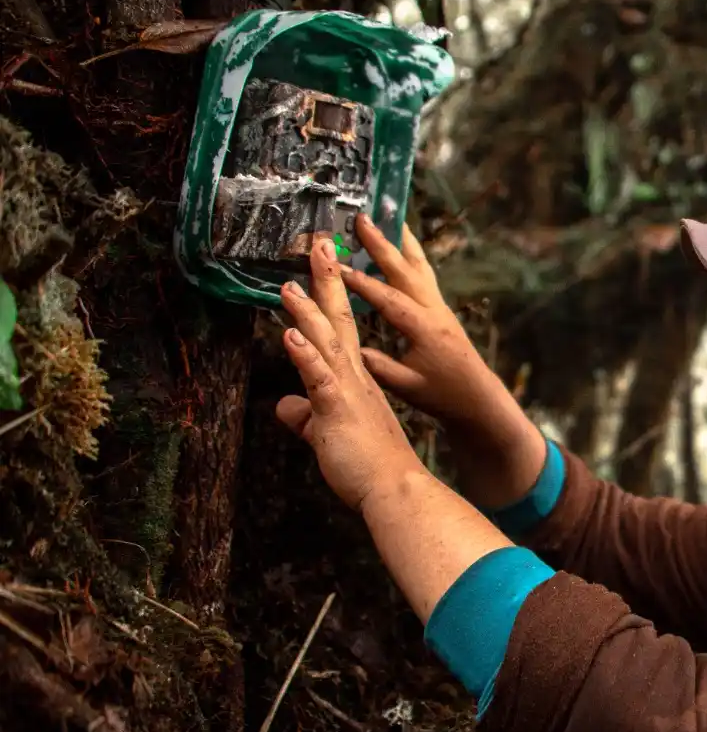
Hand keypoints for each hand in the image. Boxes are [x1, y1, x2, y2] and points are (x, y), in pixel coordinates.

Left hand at [276, 238, 426, 509]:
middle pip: (338, 319)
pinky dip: (304, 352)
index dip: (328, 294)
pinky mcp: (339, 408)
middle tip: (317, 243)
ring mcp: (349, 389)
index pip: (339, 327)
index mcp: (354, 379)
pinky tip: (288, 332)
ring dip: (308, 308)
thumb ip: (305, 416)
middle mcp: (355, 376)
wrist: (397, 489)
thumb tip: (285, 407)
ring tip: (289, 281)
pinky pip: (320, 376)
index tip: (322, 263)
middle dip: (326, 279)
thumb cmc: (368, 465)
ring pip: (328, 339)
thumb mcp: (326, 434)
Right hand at [339, 214, 545, 510]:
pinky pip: (424, 274)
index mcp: (424, 329)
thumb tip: (348, 346)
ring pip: (420, 266)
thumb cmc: (442, 395)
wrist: (478, 397)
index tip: (338, 266)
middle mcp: (434, 311)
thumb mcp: (406, 386)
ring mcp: (440, 307)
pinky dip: (412, 256)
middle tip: (362, 219)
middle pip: (406, 270)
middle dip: (382, 244)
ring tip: (389, 215)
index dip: (362, 284)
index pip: (389, 300)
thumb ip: (378, 365)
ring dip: (402, 241)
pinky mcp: (441, 308)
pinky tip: (402, 245)